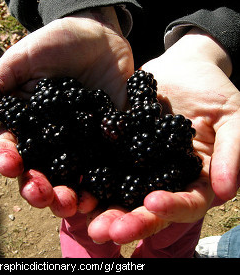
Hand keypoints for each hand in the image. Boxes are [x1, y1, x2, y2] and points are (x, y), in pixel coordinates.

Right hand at [0, 7, 133, 216]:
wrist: (98, 35)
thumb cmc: (55, 43)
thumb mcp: (20, 59)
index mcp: (30, 125)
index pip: (13, 150)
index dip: (7, 160)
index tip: (10, 164)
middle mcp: (55, 140)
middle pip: (43, 173)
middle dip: (41, 190)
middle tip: (44, 196)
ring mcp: (83, 142)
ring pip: (74, 177)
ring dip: (72, 195)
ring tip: (74, 205)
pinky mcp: (109, 138)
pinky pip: (107, 163)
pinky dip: (105, 180)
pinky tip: (104, 192)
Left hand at [87, 28, 239, 244]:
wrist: (182, 68)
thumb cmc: (212, 89)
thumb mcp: (231, 115)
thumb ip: (232, 150)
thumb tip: (227, 191)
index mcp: (194, 176)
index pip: (187, 201)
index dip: (172, 207)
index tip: (153, 203)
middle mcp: (164, 176)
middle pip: (148, 206)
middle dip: (129, 219)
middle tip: (105, 230)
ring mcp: (140, 164)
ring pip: (123, 192)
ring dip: (104, 207)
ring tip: (84, 217)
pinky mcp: (119, 148)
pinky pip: (105, 165)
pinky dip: (90, 178)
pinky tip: (75, 186)